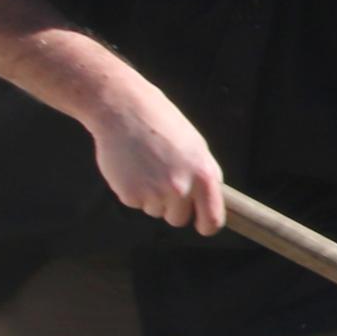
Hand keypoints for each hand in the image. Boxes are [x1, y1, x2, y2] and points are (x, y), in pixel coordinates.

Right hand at [87, 81, 224, 232]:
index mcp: (204, 176)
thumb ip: (203, 177)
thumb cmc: (163, 125)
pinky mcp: (130, 195)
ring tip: (147, 165)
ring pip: (155, 211)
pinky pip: (135, 203)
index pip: (212, 220)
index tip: (201, 225)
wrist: (125, 110)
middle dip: (172, 207)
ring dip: (151, 196)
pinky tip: (132, 166)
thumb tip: (210, 204)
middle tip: (162, 178)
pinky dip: (133, 190)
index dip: (206, 225)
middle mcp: (181, 188)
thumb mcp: (196, 148)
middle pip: (179, 219)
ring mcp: (154, 193)